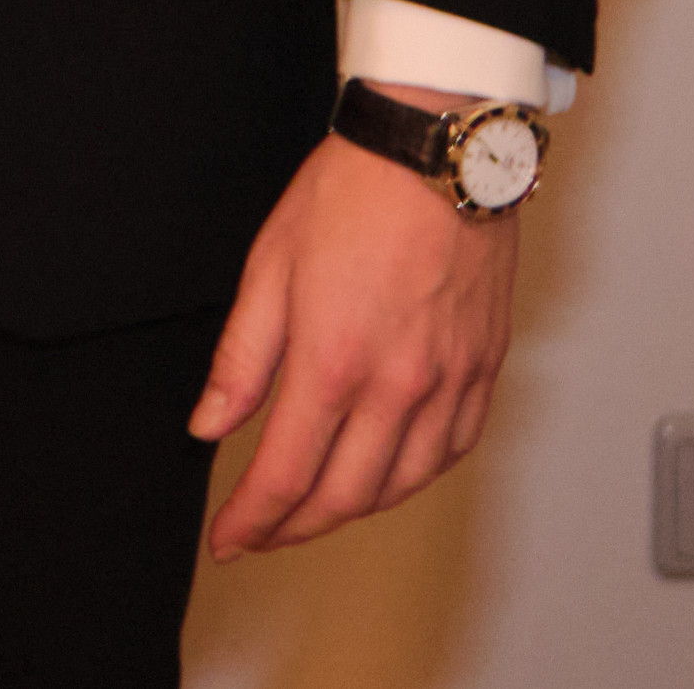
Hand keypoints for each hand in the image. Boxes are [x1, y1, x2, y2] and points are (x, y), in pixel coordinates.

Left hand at [192, 108, 522, 556]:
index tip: (228, 542)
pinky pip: (453, 451)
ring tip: (315, 510)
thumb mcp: (267, 267)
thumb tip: (209, 423)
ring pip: (403, 485)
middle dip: (295, 528)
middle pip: (345, 496)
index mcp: (334, 361)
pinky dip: (414, 477)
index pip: (285, 475)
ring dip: (354, 510)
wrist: (434, 150)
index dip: (252, 522)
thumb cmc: (351, 193)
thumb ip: (241, 360)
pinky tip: (388, 473)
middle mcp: (398, 385)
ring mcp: (450, 382)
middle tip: (262, 534)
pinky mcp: (485, 370)